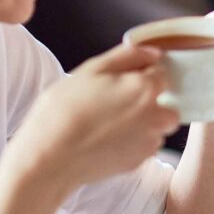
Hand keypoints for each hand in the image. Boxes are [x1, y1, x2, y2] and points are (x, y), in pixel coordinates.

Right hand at [7, 44, 178, 193]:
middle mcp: (156, 115)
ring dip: (142, 121)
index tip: (121, 81)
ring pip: (157, 125)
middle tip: (115, 102)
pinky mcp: (140, 161)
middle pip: (165, 101)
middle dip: (148, 100)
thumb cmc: (64, 111)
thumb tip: (153, 53)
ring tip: (107, 123)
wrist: (48, 159)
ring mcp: (150, 141)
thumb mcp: (91, 70)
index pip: (161, 73)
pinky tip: (107, 139)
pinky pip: (145, 144)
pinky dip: (133, 141)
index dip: (141, 74)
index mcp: (145, 88)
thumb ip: (128, 56)